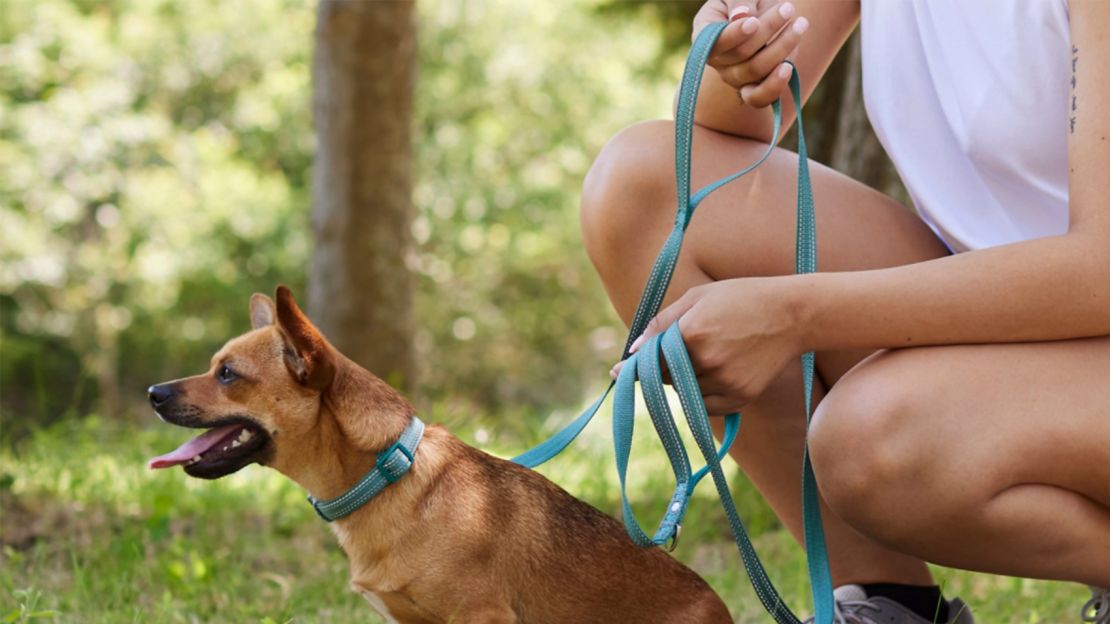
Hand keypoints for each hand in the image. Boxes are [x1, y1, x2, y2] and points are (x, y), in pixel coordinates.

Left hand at [612, 278, 804, 415]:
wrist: (792, 314)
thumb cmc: (740, 298)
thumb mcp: (697, 299)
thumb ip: (661, 324)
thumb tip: (632, 351)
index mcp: (693, 332)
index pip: (650, 360)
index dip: (633, 367)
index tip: (616, 373)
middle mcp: (708, 361)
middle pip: (665, 378)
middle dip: (661, 369)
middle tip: (674, 354)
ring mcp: (726, 382)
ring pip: (684, 392)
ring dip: (683, 380)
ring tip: (707, 353)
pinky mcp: (741, 397)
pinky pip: (705, 406)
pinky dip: (702, 393)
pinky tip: (717, 369)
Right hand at [693, 0, 808, 107]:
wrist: (765, 11)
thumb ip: (738, 0)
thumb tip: (740, 16)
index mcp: (705, 33)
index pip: (715, 42)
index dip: (734, 35)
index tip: (754, 22)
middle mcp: (717, 60)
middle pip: (741, 55)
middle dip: (768, 30)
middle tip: (788, 8)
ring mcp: (734, 77)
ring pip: (756, 71)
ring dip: (782, 48)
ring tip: (801, 24)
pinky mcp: (753, 88)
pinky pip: (759, 98)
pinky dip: (774, 85)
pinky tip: (789, 67)